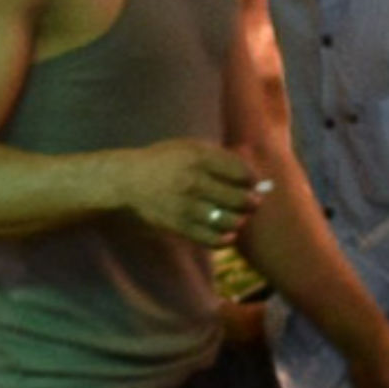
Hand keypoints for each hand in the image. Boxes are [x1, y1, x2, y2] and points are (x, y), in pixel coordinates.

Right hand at [117, 138, 259, 248]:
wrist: (128, 180)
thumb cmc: (169, 161)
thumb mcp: (193, 148)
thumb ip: (225, 160)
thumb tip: (260, 181)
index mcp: (198, 158)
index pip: (242, 173)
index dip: (254, 180)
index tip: (254, 183)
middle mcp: (192, 182)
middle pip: (240, 199)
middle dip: (252, 202)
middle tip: (252, 202)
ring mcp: (184, 205)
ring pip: (229, 221)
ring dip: (240, 221)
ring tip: (238, 216)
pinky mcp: (177, 224)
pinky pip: (211, 239)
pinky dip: (226, 238)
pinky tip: (228, 233)